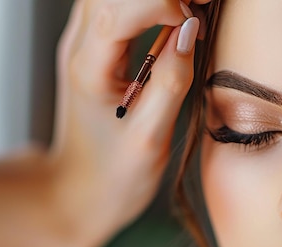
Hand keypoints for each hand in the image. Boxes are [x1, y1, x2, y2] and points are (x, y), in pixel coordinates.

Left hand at [49, 0, 209, 246]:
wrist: (79, 193)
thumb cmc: (113, 176)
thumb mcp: (150, 138)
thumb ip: (171, 82)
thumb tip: (189, 32)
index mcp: (89, 69)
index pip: (119, 10)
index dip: (164, 4)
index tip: (195, 23)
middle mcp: (80, 47)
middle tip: (201, 7)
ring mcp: (84, 45)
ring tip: (194, 12)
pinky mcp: (96, 50)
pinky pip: (118, 7)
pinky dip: (150, 5)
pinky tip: (176, 19)